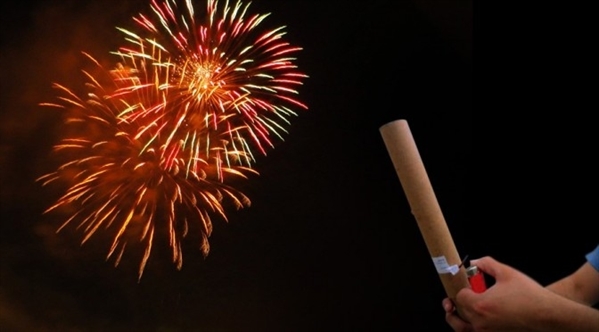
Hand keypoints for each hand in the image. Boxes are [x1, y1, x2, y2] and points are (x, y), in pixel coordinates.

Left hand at [442, 256, 556, 330]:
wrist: (548, 315)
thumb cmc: (530, 296)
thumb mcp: (506, 273)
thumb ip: (486, 264)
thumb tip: (474, 263)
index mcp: (480, 305)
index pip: (458, 297)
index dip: (462, 288)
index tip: (468, 285)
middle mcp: (481, 322)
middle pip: (459, 312)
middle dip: (459, 301)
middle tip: (463, 294)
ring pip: (462, 328)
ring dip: (457, 319)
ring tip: (454, 311)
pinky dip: (470, 328)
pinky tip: (474, 320)